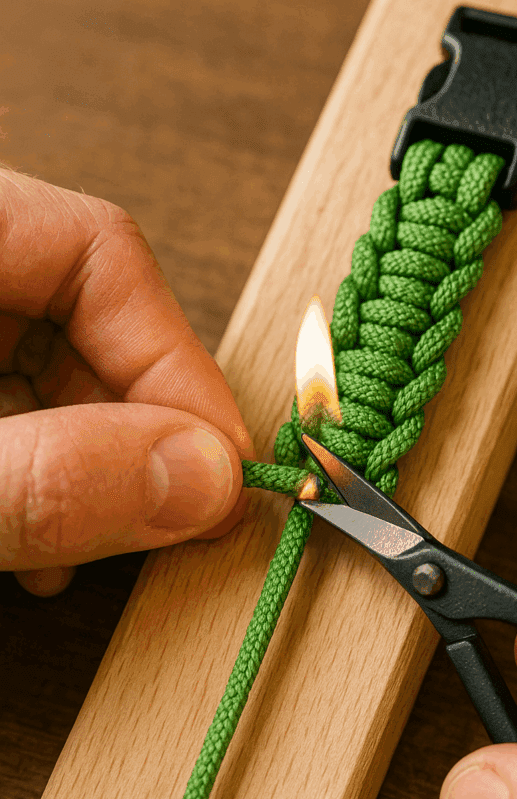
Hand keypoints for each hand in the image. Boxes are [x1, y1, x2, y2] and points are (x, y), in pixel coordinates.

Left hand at [0, 168, 251, 595]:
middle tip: (164, 516)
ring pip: (47, 372)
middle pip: (82, 318)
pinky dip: (39, 474)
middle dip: (133, 430)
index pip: (99, 251)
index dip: (174, 364)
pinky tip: (34, 536)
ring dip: (87, 465)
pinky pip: (6, 409)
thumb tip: (201, 478)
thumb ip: (49, 475)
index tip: (213, 466)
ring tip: (80, 547)